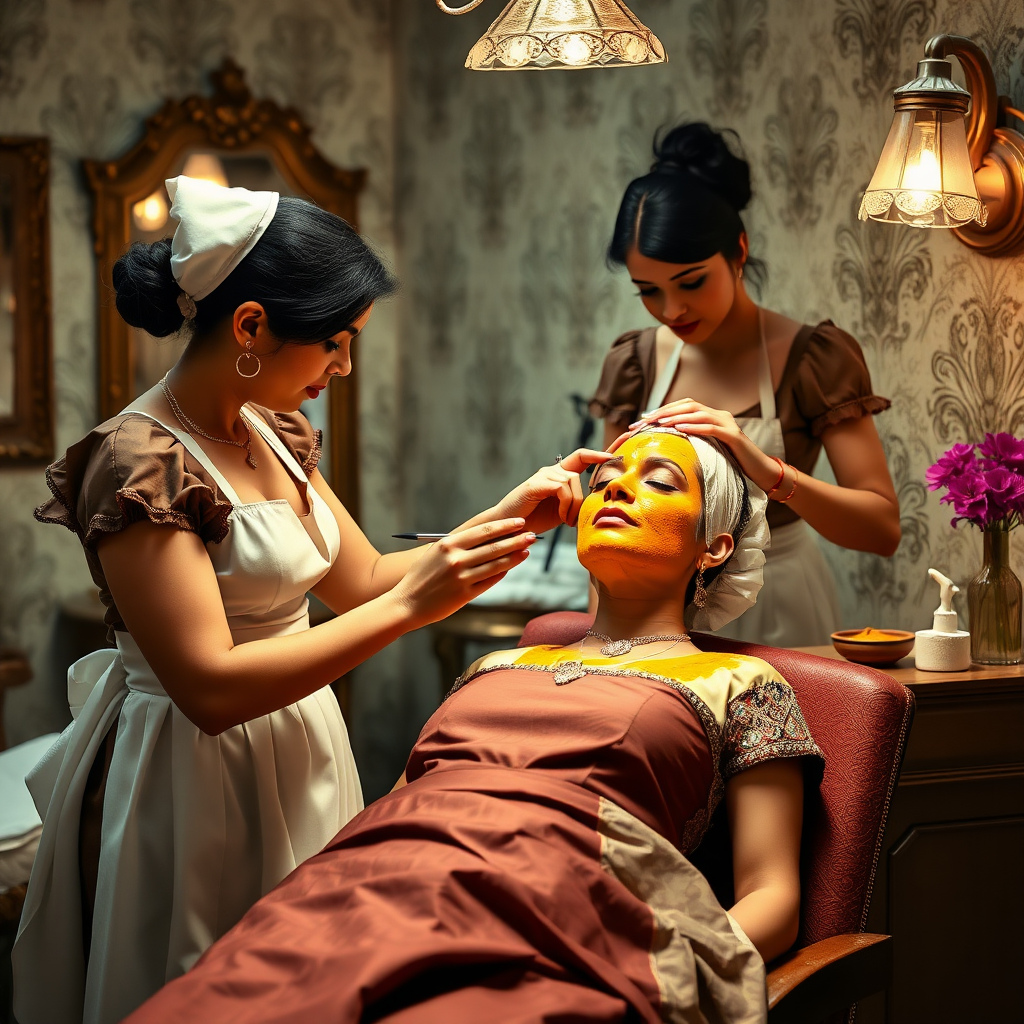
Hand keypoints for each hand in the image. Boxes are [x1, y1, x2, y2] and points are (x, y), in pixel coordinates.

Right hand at [392, 518, 536, 627]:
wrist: (407, 603)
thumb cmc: (422, 576)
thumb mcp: (436, 553)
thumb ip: (458, 545)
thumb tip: (487, 537)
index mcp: (449, 544)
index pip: (484, 531)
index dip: (505, 526)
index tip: (520, 522)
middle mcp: (456, 559)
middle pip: (494, 546)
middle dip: (517, 539)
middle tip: (532, 535)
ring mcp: (462, 578)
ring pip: (496, 564)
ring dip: (515, 556)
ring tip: (527, 550)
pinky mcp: (465, 595)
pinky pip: (490, 581)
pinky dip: (502, 573)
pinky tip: (512, 566)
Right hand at [493, 449, 614, 534]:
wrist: (510, 528)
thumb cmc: (535, 519)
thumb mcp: (563, 510)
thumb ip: (577, 502)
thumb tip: (600, 503)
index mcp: (559, 475)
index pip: (582, 456)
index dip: (599, 453)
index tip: (617, 451)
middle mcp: (551, 471)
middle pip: (579, 475)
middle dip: (583, 498)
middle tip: (575, 520)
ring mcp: (543, 476)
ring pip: (572, 482)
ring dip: (573, 505)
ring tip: (565, 521)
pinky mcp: (536, 484)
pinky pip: (561, 489)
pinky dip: (565, 505)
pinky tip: (560, 517)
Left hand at [620, 400, 779, 491]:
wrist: (761, 474)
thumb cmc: (733, 466)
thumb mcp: (707, 453)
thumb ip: (692, 445)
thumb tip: (665, 449)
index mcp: (712, 418)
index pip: (683, 407)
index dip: (662, 410)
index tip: (641, 420)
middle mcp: (720, 416)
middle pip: (688, 406)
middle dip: (663, 412)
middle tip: (642, 421)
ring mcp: (728, 424)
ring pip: (698, 413)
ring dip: (676, 416)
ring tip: (657, 422)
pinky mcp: (735, 436)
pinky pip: (712, 428)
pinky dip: (695, 426)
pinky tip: (679, 428)